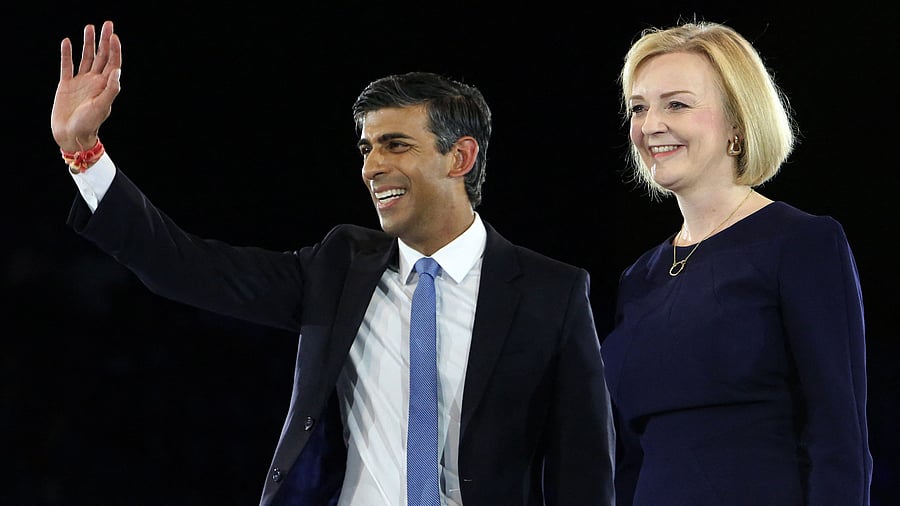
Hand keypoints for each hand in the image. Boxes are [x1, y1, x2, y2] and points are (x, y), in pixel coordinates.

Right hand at [51, 21, 121, 152]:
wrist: (71, 135)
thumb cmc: (89, 124)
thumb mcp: (102, 107)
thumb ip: (111, 89)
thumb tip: (117, 71)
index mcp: (105, 86)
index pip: (113, 63)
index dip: (114, 49)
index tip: (114, 36)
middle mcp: (94, 81)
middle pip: (101, 56)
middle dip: (104, 40)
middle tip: (107, 24)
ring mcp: (80, 82)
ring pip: (86, 57)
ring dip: (88, 43)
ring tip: (89, 27)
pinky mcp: (66, 85)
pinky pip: (67, 65)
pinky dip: (67, 53)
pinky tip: (67, 42)